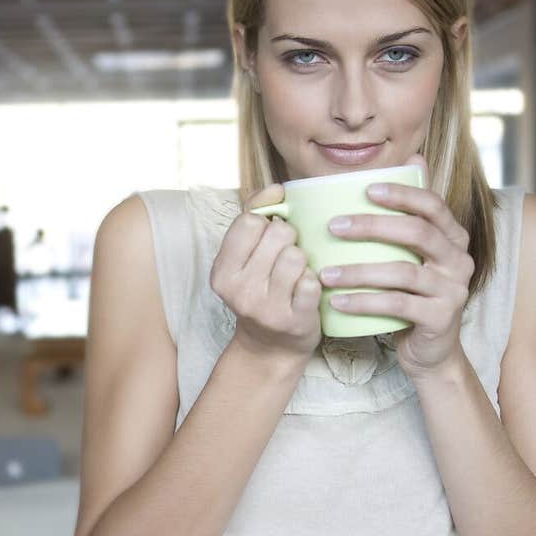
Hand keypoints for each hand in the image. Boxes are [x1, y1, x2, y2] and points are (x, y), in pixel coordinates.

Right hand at [210, 184, 321, 365]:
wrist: (270, 347)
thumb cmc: (260, 291)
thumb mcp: (244, 256)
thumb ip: (255, 213)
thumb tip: (276, 188)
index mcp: (222, 271)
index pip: (250, 221)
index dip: (266, 224)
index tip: (267, 241)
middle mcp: (239, 291)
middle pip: (278, 233)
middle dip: (288, 239)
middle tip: (284, 258)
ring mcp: (266, 308)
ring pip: (296, 255)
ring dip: (302, 260)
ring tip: (295, 274)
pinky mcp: (294, 320)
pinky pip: (312, 280)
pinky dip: (314, 281)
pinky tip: (305, 291)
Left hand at [318, 153, 473, 380]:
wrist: (431, 351)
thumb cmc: (415, 296)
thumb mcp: (415, 255)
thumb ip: (413, 213)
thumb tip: (414, 156)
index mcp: (453, 238)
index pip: (432, 205)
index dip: (401, 194)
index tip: (366, 189)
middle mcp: (459, 260)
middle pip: (416, 233)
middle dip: (372, 227)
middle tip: (334, 227)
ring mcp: (453, 290)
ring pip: (402, 272)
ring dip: (359, 271)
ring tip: (325, 273)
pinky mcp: (440, 318)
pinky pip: (397, 305)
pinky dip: (364, 302)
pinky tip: (337, 301)